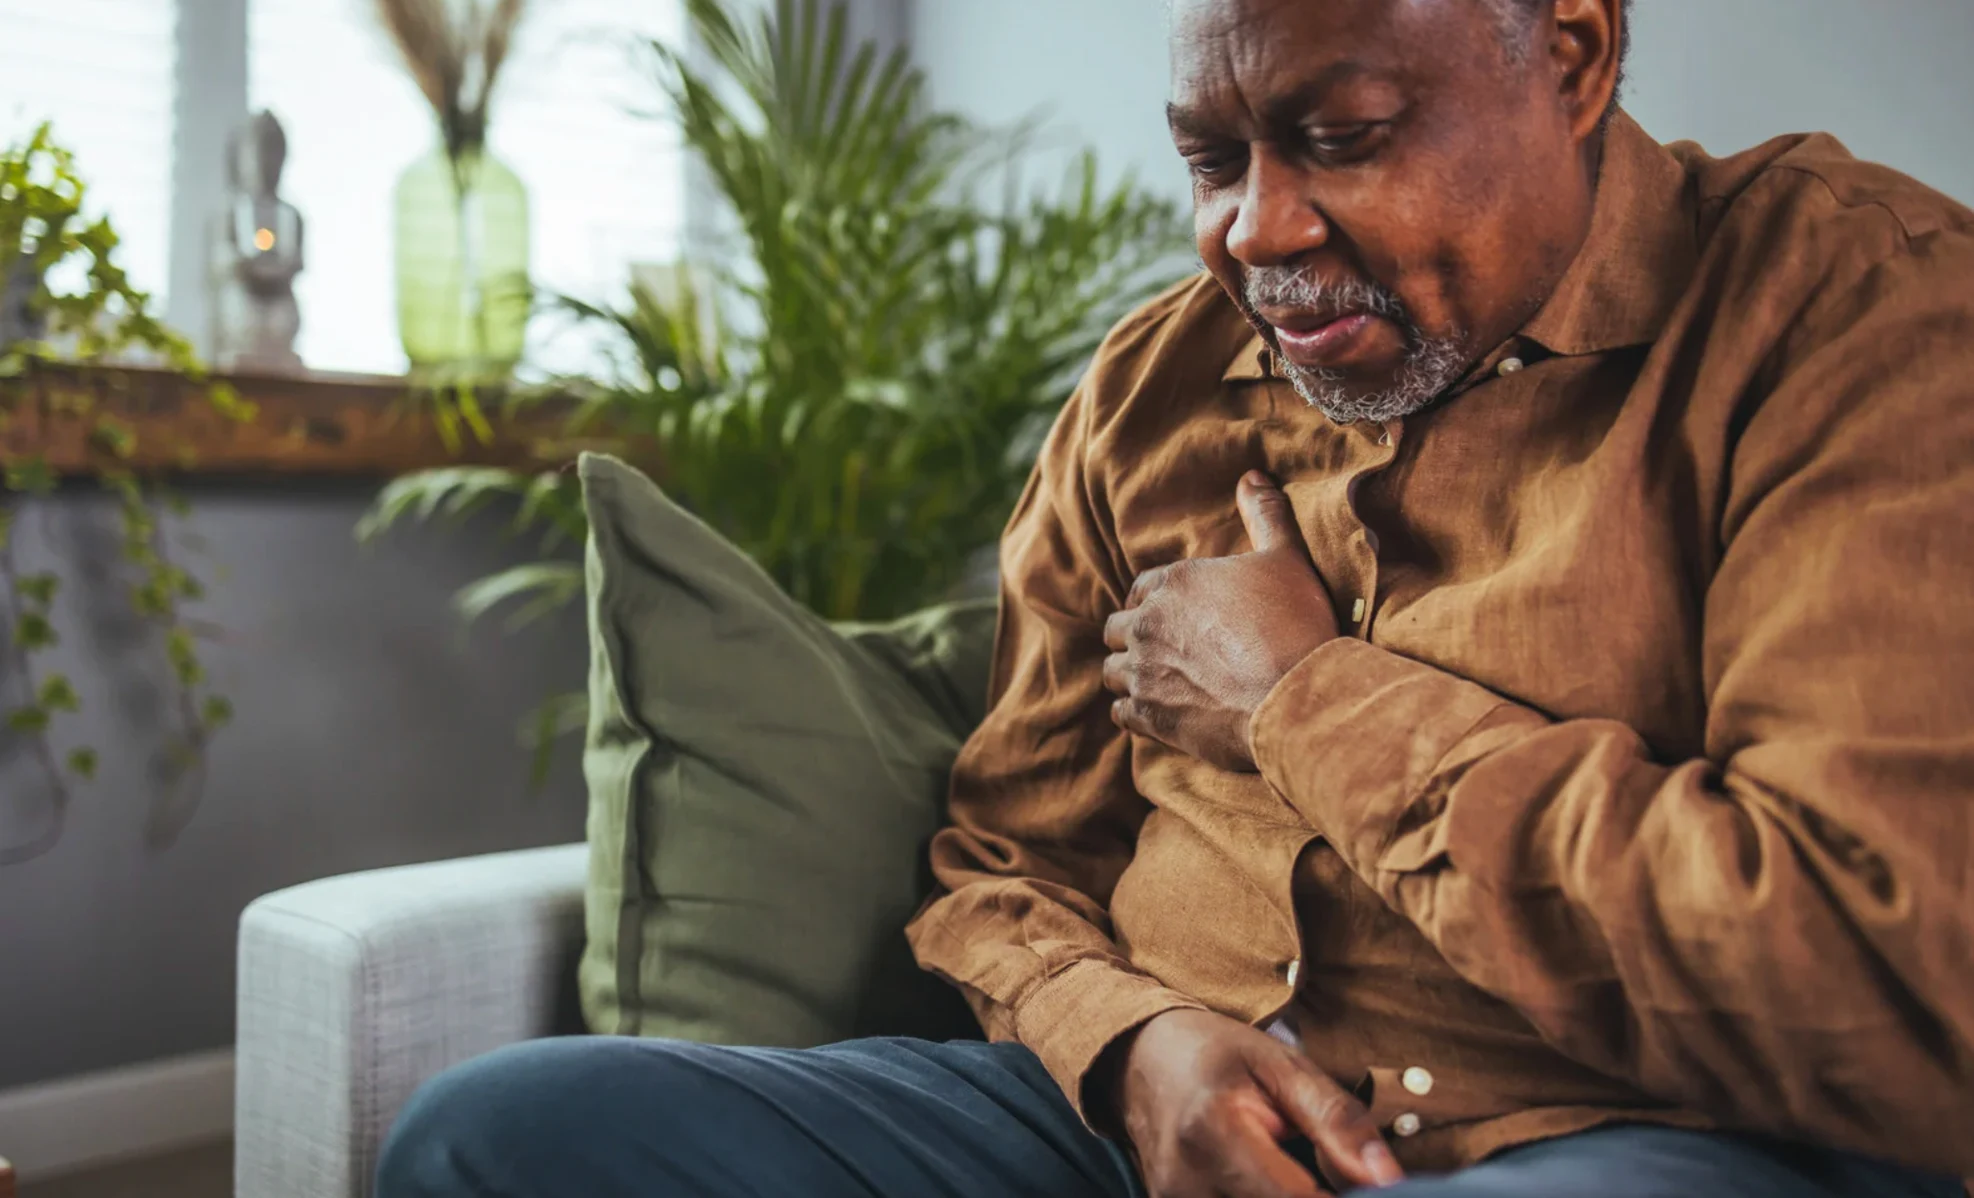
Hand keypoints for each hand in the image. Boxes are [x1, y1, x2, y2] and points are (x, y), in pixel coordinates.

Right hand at [1098, 1008, 1402, 1197]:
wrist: (1138, 1060)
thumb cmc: (1217, 1056)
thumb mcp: (1283, 1066)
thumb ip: (1336, 1121)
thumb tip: (1387, 1180)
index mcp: (1211, 1132)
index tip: (1376, 1193)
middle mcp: (1184, 1182)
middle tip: (1338, 1176)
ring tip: (1295, 1168)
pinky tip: (1275, 1183)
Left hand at [1103, 472, 1338, 770]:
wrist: (1296, 696)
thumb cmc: (1296, 625)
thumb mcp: (1287, 558)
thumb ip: (1266, 515)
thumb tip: (1253, 476)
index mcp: (1176, 582)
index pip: (1141, 588)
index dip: (1153, 600)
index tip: (1170, 615)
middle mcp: (1149, 622)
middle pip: (1117, 627)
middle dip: (1135, 636)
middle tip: (1163, 650)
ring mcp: (1144, 670)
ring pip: (1112, 670)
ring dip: (1131, 673)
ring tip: (1161, 682)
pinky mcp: (1149, 716)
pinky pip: (1120, 712)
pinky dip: (1135, 713)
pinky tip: (1159, 715)